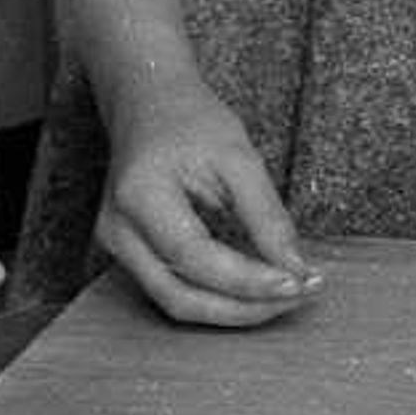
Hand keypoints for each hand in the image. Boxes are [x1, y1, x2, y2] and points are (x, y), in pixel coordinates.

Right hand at [98, 77, 317, 329]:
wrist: (148, 104)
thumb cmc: (191, 120)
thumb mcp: (238, 155)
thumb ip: (266, 214)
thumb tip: (296, 268)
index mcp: (139, 195)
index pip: (195, 257)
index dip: (248, 279)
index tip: (298, 283)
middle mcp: (117, 230)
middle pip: (180, 297)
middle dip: (244, 308)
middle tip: (298, 295)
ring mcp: (117, 246)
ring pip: (177, 303)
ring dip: (235, 310)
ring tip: (286, 295)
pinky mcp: (129, 254)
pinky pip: (175, 290)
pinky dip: (220, 297)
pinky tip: (259, 288)